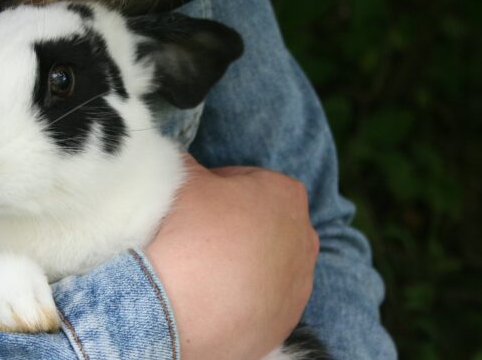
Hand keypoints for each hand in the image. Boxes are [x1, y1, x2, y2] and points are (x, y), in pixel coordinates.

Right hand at [146, 155, 318, 359]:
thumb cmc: (187, 233)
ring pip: (268, 265)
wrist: (177, 306)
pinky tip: (211, 298)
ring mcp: (298, 284)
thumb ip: (189, 162)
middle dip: (238, 225)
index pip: (251, 180)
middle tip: (198, 232)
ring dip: (243, 263)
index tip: (197, 198)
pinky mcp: (285, 322)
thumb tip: (184, 160)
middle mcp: (304, 238)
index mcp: (285, 194)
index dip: (220, 186)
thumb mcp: (183, 178)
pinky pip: (263, 302)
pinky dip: (242, 299)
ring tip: (203, 269)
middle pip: (265, 223)